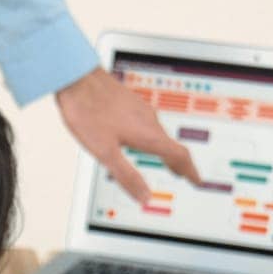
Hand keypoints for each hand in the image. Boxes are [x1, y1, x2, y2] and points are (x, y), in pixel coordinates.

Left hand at [56, 67, 201, 202]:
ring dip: (166, 150)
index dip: (190, 171)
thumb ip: (126, 176)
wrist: (75, 77)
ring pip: (160, 133)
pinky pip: (149, 124)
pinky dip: (153, 137)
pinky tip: (141, 138)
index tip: (197, 180)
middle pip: (172, 145)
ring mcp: (139, 109)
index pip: (179, 156)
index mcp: (147, 134)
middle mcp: (149, 120)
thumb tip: (145, 197)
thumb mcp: (105, 152)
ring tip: (166, 160)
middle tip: (184, 174)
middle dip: (179, 163)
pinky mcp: (129, 102)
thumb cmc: (87, 111)